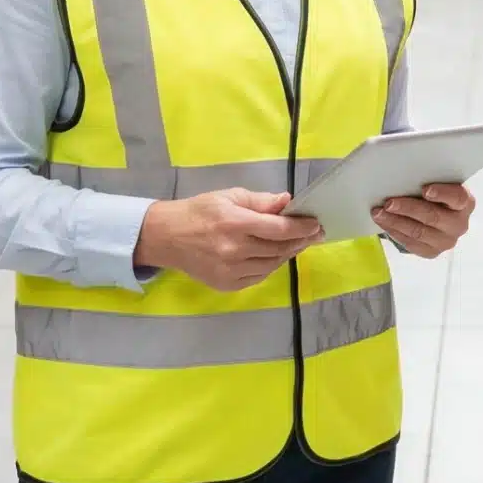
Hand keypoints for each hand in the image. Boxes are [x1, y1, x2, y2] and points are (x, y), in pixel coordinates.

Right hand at [136, 188, 322, 290]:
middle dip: (300, 241)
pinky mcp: (227, 285)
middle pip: (278, 249)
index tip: (316, 224)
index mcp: (234, 223)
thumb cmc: (199, 211)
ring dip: (288, 254)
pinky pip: (259, 276)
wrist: (166, 237)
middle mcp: (234, 250)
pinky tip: (276, 255)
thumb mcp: (229, 196)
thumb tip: (287, 201)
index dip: (301, 228)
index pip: (278, 229)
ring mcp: (230, 271)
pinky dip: (271, 266)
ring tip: (298, 243)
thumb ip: (260, 201)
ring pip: (272, 265)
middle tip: (314, 234)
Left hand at [373, 183, 473, 258]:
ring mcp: (447, 241)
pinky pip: (411, 244)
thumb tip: (404, 174)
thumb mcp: (437, 184)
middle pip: (433, 217)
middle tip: (388, 203)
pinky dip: (395, 232)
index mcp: (465, 202)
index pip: (458, 197)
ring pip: (419, 232)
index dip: (442, 193)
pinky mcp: (432, 252)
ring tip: (378, 213)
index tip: (425, 189)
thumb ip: (428, 179)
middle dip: (408, 208)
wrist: (435, 215)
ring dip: (395, 222)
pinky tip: (384, 223)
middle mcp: (460, 224)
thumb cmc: (434, 194)